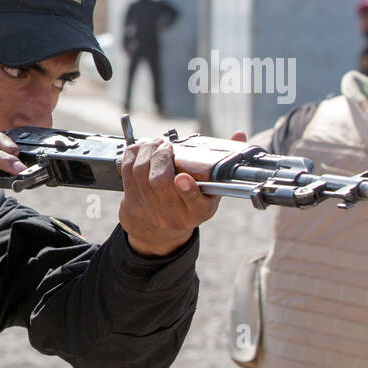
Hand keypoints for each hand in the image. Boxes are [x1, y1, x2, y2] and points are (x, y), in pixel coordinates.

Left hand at [118, 131, 246, 255]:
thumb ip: (222, 162)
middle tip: (165, 144)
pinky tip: (140, 149)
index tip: (182, 177)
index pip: (195, 203)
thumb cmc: (189, 204)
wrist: (159, 232)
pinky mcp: (131, 205)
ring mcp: (150, 212)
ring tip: (154, 143)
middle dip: (161, 156)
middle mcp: (174, 215)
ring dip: (146, 152)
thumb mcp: (210, 191)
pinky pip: (127, 174)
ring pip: (141, 174)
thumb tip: (239, 135)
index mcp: (200, 212)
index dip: (188, 190)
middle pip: (160, 182)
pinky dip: (133, 156)